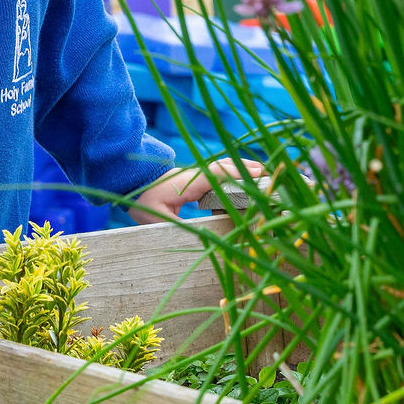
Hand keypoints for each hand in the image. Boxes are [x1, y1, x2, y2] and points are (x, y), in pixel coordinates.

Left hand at [129, 158, 264, 222]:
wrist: (134, 185)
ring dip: (242, 169)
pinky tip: (246, 177)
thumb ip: (174, 226)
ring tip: (263, 173)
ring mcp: (197, 174)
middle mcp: (195, 174)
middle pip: (224, 167)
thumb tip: (196, 236)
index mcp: (187, 183)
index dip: (237, 175)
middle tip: (269, 175)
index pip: (216, 175)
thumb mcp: (155, 218)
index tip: (258, 175)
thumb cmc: (143, 203)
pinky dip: (234, 172)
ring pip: (224, 167)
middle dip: (247, 170)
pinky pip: (219, 173)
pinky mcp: (198, 178)